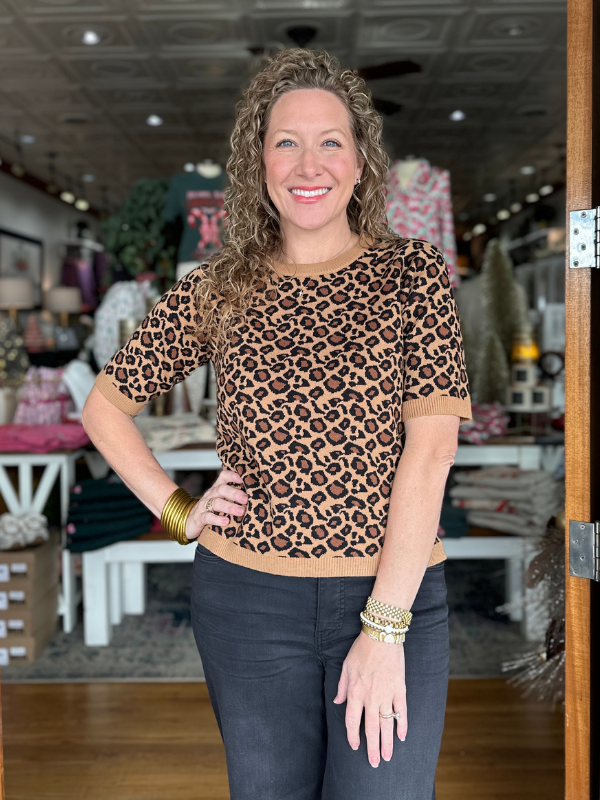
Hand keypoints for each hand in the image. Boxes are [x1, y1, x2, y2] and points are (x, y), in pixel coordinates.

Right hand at [184, 470, 247, 540]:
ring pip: (216, 502)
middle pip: (221, 489)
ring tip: (241, 511)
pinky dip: (216, 519)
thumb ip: (233, 499)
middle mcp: (210, 495)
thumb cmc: (210, 511)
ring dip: (229, 506)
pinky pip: (207, 517)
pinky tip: (225, 521)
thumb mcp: (221, 502)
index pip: (224, 476)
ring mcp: (203, 506)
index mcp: (217, 489)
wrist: (188, 523)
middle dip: (235, 493)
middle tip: (246, 499)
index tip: (244, 479)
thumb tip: (256, 498)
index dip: (233, 476)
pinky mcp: (199, 518)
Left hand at [333, 631, 406, 766]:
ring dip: (387, 743)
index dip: (353, 736)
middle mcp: (371, 698)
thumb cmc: (361, 649)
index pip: (353, 722)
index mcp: (355, 693)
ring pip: (387, 724)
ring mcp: (387, 695)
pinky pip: (401, 712)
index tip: (355, 746)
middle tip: (374, 763)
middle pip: (371, 729)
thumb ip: (342, 687)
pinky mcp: (400, 690)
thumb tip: (337, 703)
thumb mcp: (345, 666)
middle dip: (372, 748)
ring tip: (387, 757)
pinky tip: (402, 736)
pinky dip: (402, 725)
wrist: (382, 636)